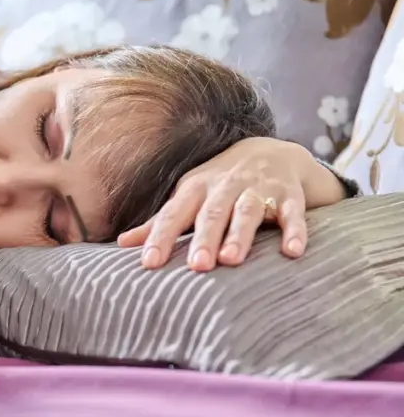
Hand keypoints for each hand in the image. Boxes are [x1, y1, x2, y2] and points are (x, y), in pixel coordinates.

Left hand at [117, 138, 343, 271]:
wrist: (273, 151)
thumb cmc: (219, 184)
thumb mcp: (189, 197)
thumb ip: (159, 223)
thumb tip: (121, 244)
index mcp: (195, 189)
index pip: (173, 215)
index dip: (160, 238)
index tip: (149, 263)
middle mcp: (225, 186)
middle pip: (212, 213)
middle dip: (203, 238)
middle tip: (196, 266)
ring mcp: (259, 189)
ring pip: (248, 211)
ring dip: (240, 235)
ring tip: (231, 260)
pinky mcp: (289, 196)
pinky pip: (292, 214)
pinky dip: (294, 231)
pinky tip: (292, 252)